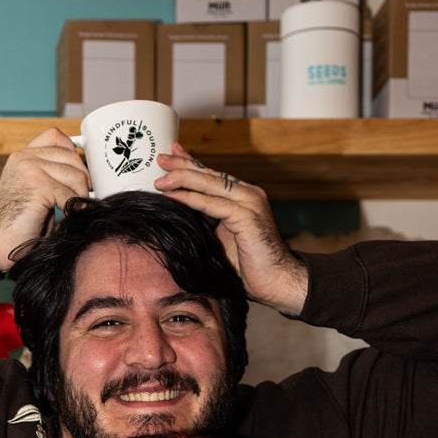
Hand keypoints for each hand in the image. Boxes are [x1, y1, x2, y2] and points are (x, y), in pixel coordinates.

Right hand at [0, 128, 89, 271]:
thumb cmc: (17, 224)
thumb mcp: (33, 191)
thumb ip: (50, 176)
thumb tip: (82, 174)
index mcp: (22, 156)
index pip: (55, 137)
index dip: (72, 152)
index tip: (77, 173)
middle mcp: (24, 157)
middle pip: (71, 156)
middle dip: (83, 179)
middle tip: (82, 198)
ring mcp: (30, 168)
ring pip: (76, 175)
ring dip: (80, 196)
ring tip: (73, 211)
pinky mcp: (39, 185)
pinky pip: (70, 194)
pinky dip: (73, 210)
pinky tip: (65, 220)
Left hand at [154, 145, 308, 316]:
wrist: (276, 281)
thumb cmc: (249, 266)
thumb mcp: (221, 238)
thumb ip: (207, 222)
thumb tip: (181, 215)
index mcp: (243, 197)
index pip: (213, 176)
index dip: (192, 164)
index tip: (171, 155)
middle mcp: (248, 194)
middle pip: (210, 174)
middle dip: (183, 165)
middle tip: (161, 158)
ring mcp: (249, 203)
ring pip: (210, 184)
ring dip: (183, 179)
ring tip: (160, 179)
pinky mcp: (247, 216)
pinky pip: (213, 204)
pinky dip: (191, 199)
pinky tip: (173, 195)